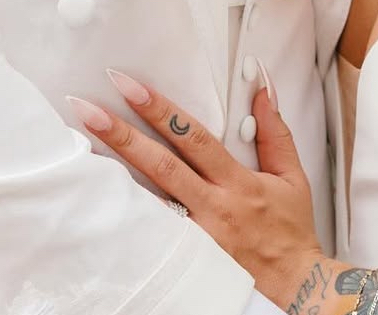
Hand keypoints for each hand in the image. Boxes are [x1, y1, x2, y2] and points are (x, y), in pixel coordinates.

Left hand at [69, 70, 327, 309]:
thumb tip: (262, 91)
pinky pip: (152, 237)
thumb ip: (274, 132)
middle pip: (161, 166)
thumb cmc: (290, 234)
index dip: (161, 110)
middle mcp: (212, 208)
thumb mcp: (291, 178)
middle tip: (89, 109)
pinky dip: (127, 218)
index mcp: (236, 182)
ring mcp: (196, 238)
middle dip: (123, 135)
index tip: (131, 86)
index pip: (193, 137)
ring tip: (82, 150)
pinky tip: (99, 202)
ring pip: (149, 203)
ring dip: (114, 175)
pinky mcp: (187, 261)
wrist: (295, 291)